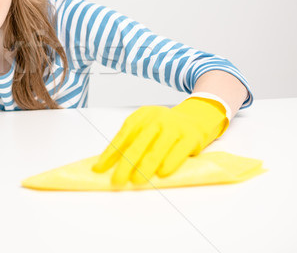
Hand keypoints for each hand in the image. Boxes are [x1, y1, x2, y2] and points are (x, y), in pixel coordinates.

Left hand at [92, 97, 227, 184]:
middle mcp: (156, 119)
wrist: (197, 116)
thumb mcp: (147, 127)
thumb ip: (132, 142)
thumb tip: (110, 165)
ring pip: (156, 149)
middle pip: (136, 144)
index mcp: (141, 116)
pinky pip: (178, 151)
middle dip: (124, 165)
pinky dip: (169, 163)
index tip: (99, 169)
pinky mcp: (191, 136)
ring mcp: (174, 126)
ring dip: (145, 167)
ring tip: (136, 181)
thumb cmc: (166, 127)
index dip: (110, 153)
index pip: (122, 136)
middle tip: (117, 180)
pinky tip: (162, 174)